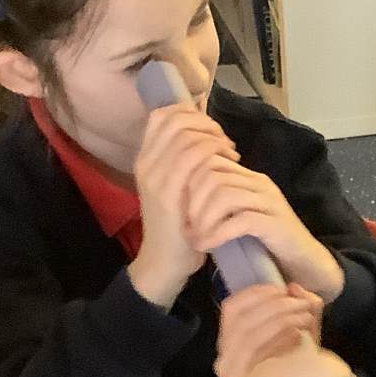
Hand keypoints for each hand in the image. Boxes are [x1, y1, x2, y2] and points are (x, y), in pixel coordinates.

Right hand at [129, 103, 239, 308]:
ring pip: (185, 135)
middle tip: (225, 141)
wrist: (164, 263)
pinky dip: (215, 152)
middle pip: (174, 119)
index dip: (190, 113)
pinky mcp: (168, 193)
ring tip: (230, 152)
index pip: (161, 115)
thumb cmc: (179, 227)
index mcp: (145, 160)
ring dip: (214, 138)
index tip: (212, 130)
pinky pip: (192, 157)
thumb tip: (207, 135)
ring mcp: (155, 178)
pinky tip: (229, 164)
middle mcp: (146, 164)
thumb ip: (184, 162)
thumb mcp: (178, 188)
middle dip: (206, 123)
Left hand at [184, 160, 346, 302]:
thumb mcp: (238, 216)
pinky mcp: (275, 223)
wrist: (304, 264)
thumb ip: (220, 204)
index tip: (181, 211)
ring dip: (203, 218)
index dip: (188, 183)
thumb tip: (183, 199)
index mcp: (249, 177)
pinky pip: (240, 220)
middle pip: (212, 173)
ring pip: (224, 193)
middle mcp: (259, 183)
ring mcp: (269, 202)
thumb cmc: (267, 243)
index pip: (209, 160)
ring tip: (196, 238)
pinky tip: (208, 245)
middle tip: (186, 226)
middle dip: (192, 201)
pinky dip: (217, 233)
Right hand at [215, 283, 322, 376]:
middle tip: (301, 303)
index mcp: (230, 345)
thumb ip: (297, 307)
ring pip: (248, 334)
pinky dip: (277, 339)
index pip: (231, 309)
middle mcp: (224, 360)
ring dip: (279, 320)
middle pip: (241, 320)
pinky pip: (255, 352)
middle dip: (274, 306)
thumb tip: (294, 287)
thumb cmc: (297, 372)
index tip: (280, 288)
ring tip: (305, 318)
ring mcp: (231, 374)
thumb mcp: (299, 333)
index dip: (255, 294)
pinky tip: (297, 337)